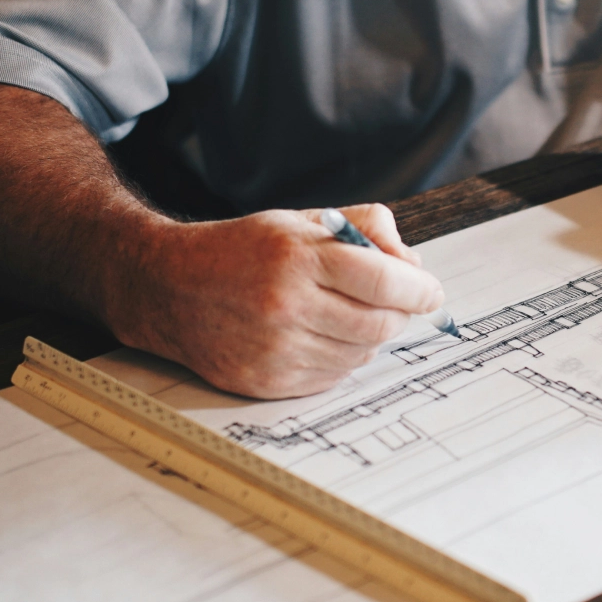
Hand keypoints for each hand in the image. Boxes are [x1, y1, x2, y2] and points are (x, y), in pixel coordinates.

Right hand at [108, 204, 444, 398]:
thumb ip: (364, 228)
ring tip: (347, 314)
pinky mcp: (267, 381)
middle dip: (399, 313)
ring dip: (369, 336)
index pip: (385, 281)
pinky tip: (322, 336)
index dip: (419, 289)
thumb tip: (413, 264)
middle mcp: (286, 305)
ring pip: (361, 354)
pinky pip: (333, 377)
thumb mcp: (301, 220)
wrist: (170, 287)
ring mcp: (276, 348)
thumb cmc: (243, 250)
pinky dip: (341, 358)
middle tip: (394, 303)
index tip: (431, 291)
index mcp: (297, 257)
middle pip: (380, 323)